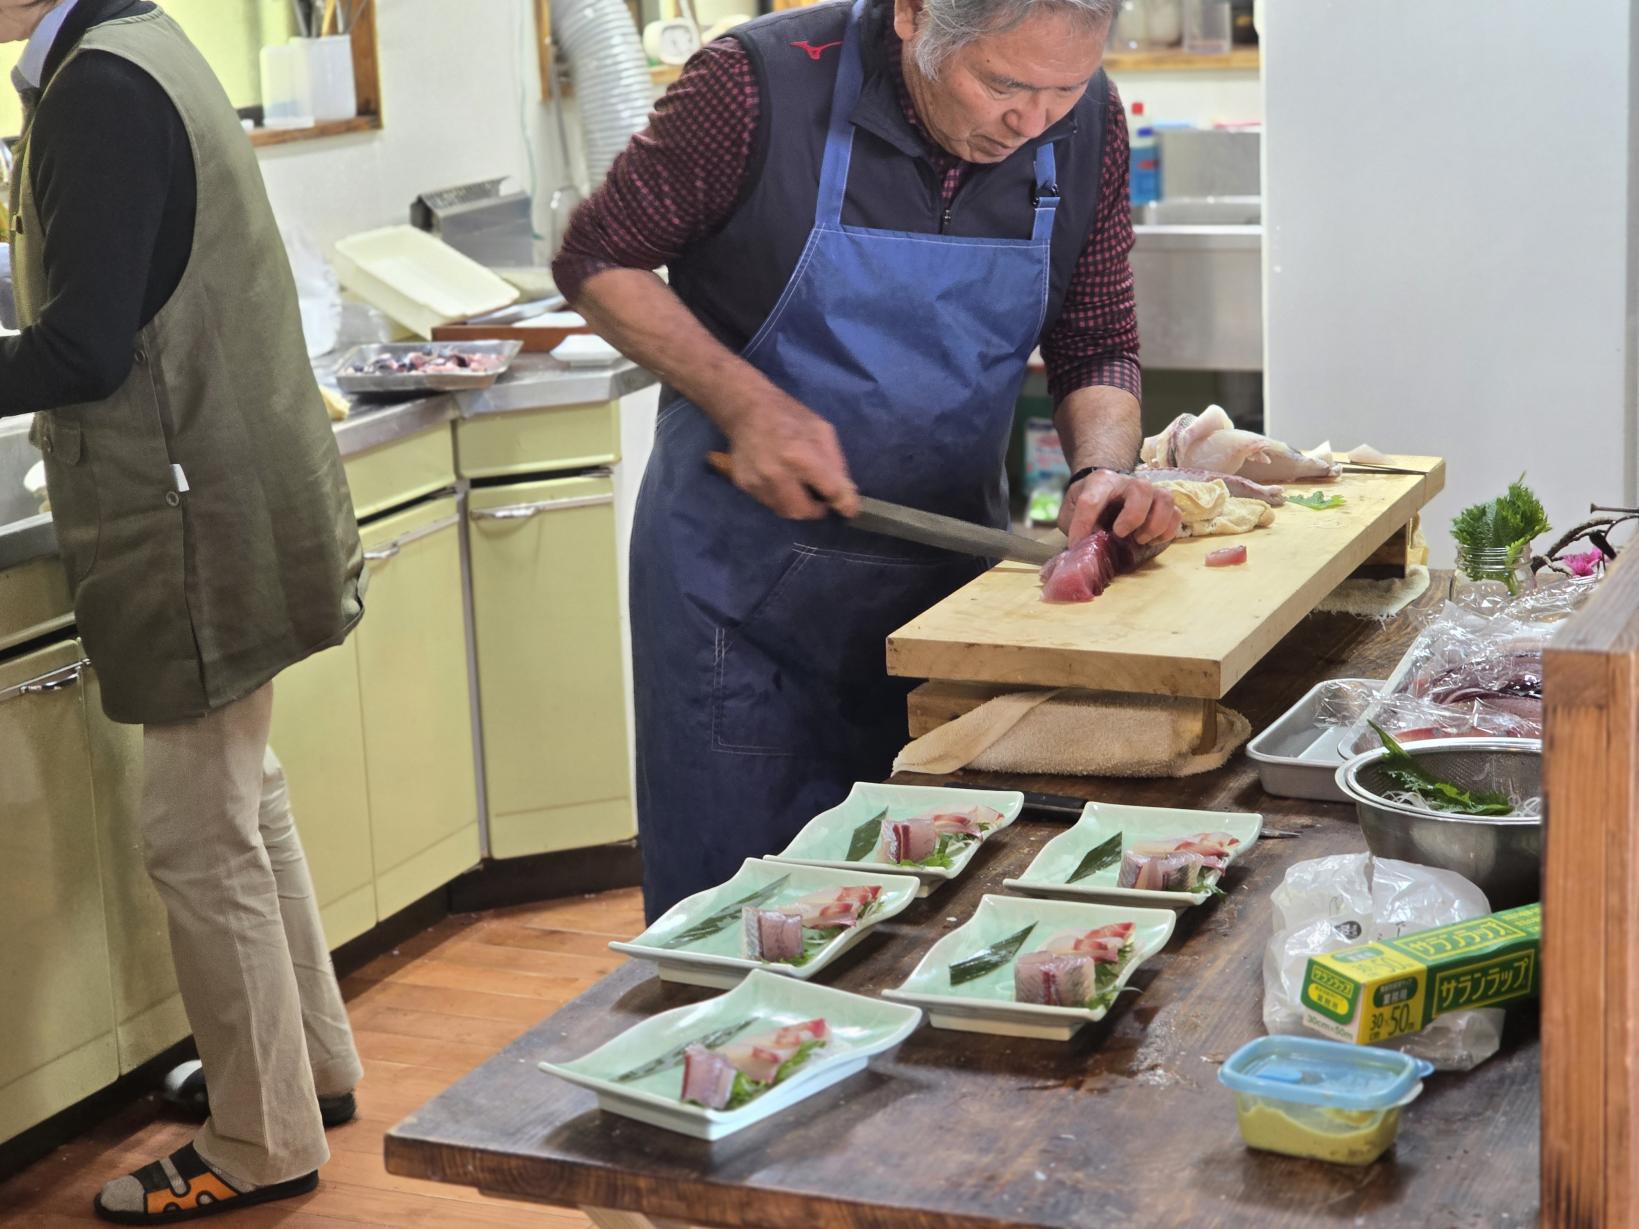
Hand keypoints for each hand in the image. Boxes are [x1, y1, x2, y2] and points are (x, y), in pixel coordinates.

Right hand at [721, 391, 859, 520]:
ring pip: (784, 511)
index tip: (849, 509)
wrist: (746, 410)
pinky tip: (779, 479)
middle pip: (802, 511)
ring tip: (799, 486)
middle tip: (820, 500)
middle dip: (816, 509)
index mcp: (799, 455)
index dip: (844, 503)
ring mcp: (756, 481)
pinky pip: (768, 502)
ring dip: (796, 504)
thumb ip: (836, 464)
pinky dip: (779, 497)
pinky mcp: (744, 484)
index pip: (829, 491)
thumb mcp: (822, 431)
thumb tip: (846, 496)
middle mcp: (775, 473)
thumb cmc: (789, 416)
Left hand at [1059, 469, 1181, 545]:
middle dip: (1133, 516)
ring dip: (1155, 524)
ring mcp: (1150, 492)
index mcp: (1100, 482)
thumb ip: (1073, 525)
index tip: (1076, 544)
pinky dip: (1167, 531)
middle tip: (1120, 534)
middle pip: (1141, 490)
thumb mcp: (1070, 513)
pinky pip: (1177, 514)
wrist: (1107, 489)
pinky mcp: (1163, 505)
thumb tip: (1081, 548)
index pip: (1091, 500)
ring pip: (1165, 499)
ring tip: (1139, 540)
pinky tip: (1151, 541)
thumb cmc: (1089, 504)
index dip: (1082, 524)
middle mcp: (1128, 483)